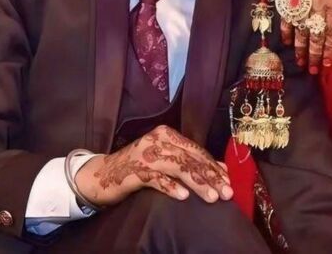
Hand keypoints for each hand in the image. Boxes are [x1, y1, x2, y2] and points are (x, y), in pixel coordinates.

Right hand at [75, 126, 232, 206]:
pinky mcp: (135, 170)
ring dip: (197, 184)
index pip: (196, 150)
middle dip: (211, 177)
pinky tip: (183, 197)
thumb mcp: (165, 160)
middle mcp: (159, 139)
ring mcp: (146, 153)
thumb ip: (189, 161)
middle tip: (227, 193)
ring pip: (178, 167)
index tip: (229, 182)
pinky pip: (157, 178)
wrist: (103, 174)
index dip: (213, 167)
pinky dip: (171, 187)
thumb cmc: (139, 167)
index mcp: (168, 134)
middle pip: (190, 158)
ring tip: (212, 198)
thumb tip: (220, 169)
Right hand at [276, 0, 331, 74]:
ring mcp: (301, 5)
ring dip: (301, 50)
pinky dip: (287, 34)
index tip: (327, 63)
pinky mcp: (287, 2)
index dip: (330, 49)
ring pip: (301, 33)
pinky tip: (288, 43)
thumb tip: (330, 30)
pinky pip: (287, 22)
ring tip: (301, 63)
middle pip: (317, 36)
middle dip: (315, 55)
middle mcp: (317, 7)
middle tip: (313, 70)